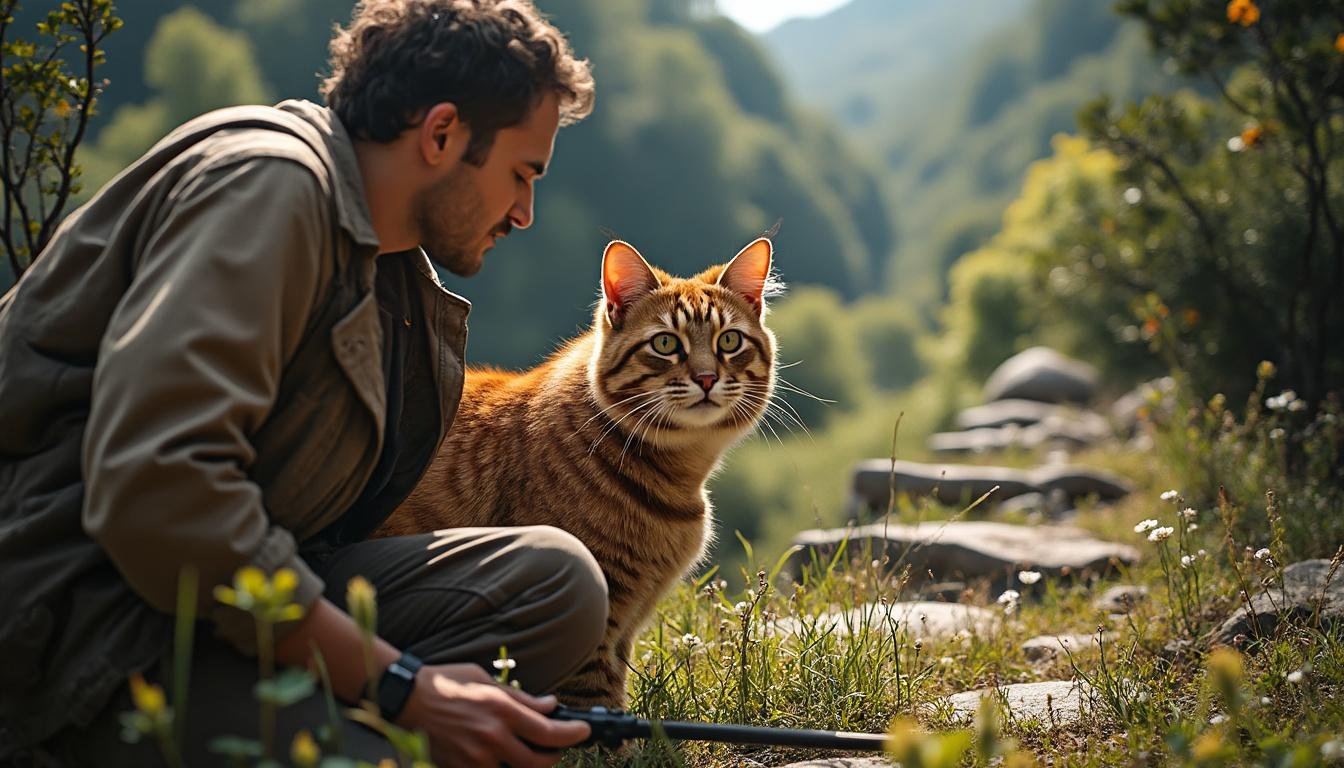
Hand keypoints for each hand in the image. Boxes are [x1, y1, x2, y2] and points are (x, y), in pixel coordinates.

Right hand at [397, 662, 591, 766]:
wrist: (408, 699)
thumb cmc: (449, 683)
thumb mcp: (488, 682)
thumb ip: (522, 698)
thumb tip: (551, 706)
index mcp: (501, 711)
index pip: (549, 733)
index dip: (573, 734)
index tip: (583, 731)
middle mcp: (492, 737)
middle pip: (538, 763)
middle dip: (554, 757)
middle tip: (555, 747)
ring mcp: (475, 758)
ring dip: (526, 764)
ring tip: (526, 751)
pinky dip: (501, 767)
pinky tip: (500, 755)